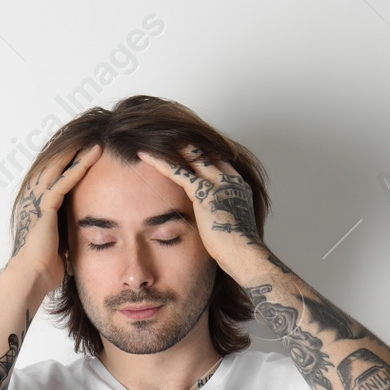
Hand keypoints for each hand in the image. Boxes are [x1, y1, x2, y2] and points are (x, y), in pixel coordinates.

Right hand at [6, 143, 102, 298]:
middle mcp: (33, 199)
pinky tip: (92, 156)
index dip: (68, 169)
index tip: (84, 160)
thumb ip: (65, 238)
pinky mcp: (46, 205)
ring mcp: (38, 200)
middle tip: (91, 143)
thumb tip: (74, 243)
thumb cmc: (44, 269)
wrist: (31, 275)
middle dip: (71, 155)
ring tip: (95, 145)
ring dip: (77, 156)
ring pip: (59, 169)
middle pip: (53, 169)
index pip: (53, 182)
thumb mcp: (58, 248)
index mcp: (36, 209)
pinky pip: (65, 180)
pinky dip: (79, 167)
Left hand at [136, 146, 288, 284]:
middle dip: (186, 144)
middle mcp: (230, 179)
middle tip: (167, 136)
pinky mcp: (203, 192)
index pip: (219, 161)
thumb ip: (223, 216)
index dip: (202, 155)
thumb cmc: (239, 249)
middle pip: (206, 152)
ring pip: (192, 156)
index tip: (187, 149)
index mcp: (239, 186)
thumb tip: (215, 224)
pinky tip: (144, 155)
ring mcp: (217, 183)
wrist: (245, 253)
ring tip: (153, 138)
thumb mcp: (232, 226)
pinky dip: (159, 161)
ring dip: (172, 147)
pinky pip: (177, 171)